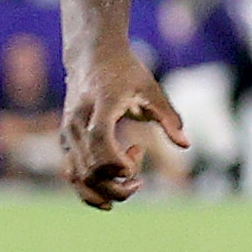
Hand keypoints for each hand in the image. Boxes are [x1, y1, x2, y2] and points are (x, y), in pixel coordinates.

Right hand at [60, 48, 187, 209]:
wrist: (91, 54)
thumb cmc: (125, 70)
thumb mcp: (151, 89)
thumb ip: (168, 117)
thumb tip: (185, 145)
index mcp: (100, 104)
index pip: (100, 139)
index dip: (117, 161)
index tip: (135, 165)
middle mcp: (78, 120)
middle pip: (90, 167)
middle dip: (117, 184)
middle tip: (140, 179)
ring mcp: (68, 132)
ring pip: (77, 176)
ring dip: (103, 192)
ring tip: (129, 187)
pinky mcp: (65, 141)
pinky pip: (71, 174)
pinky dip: (88, 190)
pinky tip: (109, 197)